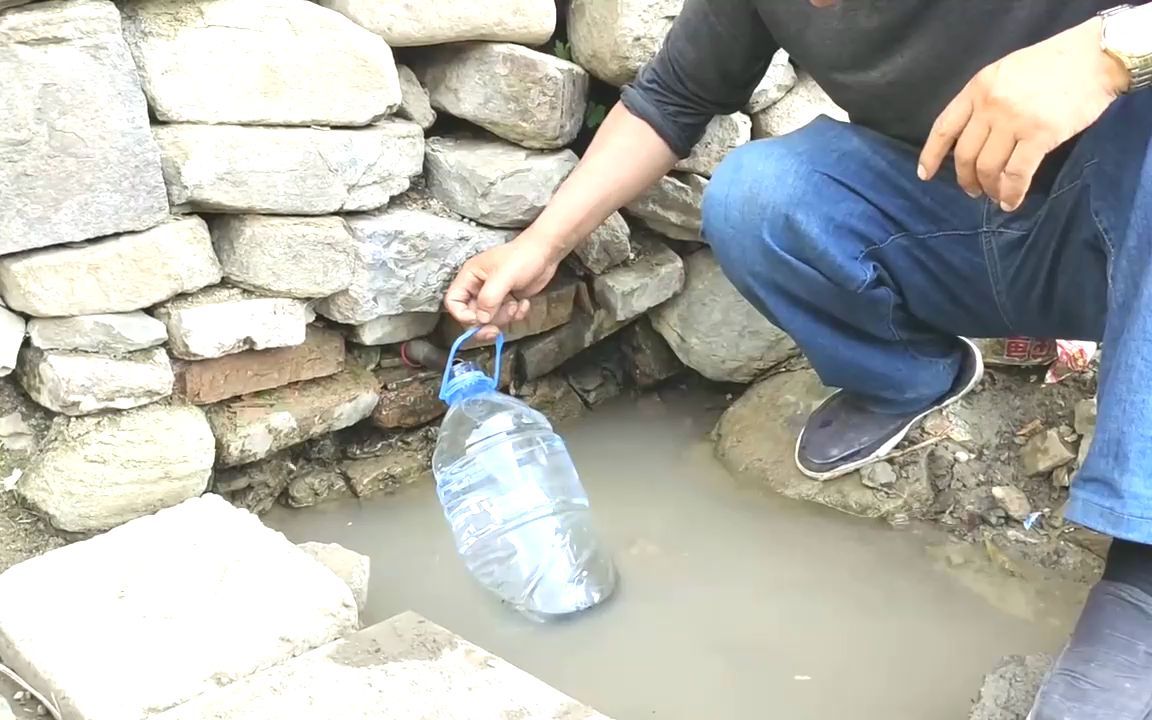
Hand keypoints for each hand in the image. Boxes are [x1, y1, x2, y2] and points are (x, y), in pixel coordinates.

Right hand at [444, 234, 559, 340]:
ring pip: (490, 319)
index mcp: (470, 277)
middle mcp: (479, 287)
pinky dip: (516, 314)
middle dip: (484, 323)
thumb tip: (481, 319)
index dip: (462, 315)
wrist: (546, 253)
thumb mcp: (504, 276)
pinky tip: (524, 303)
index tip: (477, 321)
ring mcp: (493, 295)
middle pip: (471, 315)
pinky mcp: (507, 301)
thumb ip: (489, 299)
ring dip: (504, 317)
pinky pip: (506, 317)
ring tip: (515, 304)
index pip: (453, 301)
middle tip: (495, 330)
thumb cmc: (523, 256)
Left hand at [919, 17, 1128, 210]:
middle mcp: (989, 105)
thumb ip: (985, 99)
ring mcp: (1013, 121)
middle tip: (974, 191)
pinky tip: (1012, 202)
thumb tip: (973, 135)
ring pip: (988, 168)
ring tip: (996, 195)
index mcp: (977, 88)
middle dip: (966, 179)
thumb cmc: (1052, 64)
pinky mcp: (1039, 135)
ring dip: (990, 188)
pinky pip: (1017, 174)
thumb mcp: (1005, 72)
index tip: (925, 175)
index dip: (931, 156)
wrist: (1093, 58)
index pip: (943, 128)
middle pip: (965, 155)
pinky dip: (1011, 193)